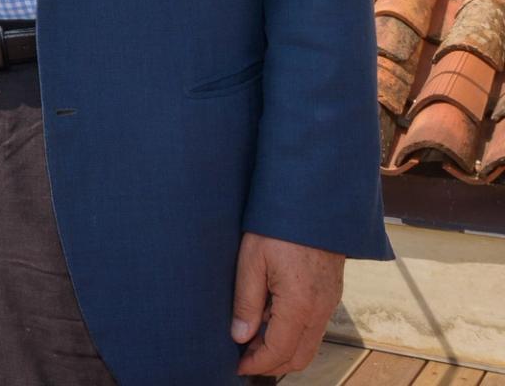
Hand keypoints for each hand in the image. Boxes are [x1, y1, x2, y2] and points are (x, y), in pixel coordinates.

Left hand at [230, 231, 346, 375]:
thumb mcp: (251, 261)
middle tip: (243, 358)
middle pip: (299, 356)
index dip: (257, 364)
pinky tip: (271, 321)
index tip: (237, 367)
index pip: (279, 351)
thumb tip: (240, 337)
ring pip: (309, 344)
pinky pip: (315, 327)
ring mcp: (330, 302)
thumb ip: (246, 302)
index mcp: (300, 306)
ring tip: (253, 340)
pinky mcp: (331, 292)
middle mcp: (321, 310)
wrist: (313, 201)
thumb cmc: (278, 226)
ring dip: (283, 350)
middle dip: (272, 364)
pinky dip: (294, 335)